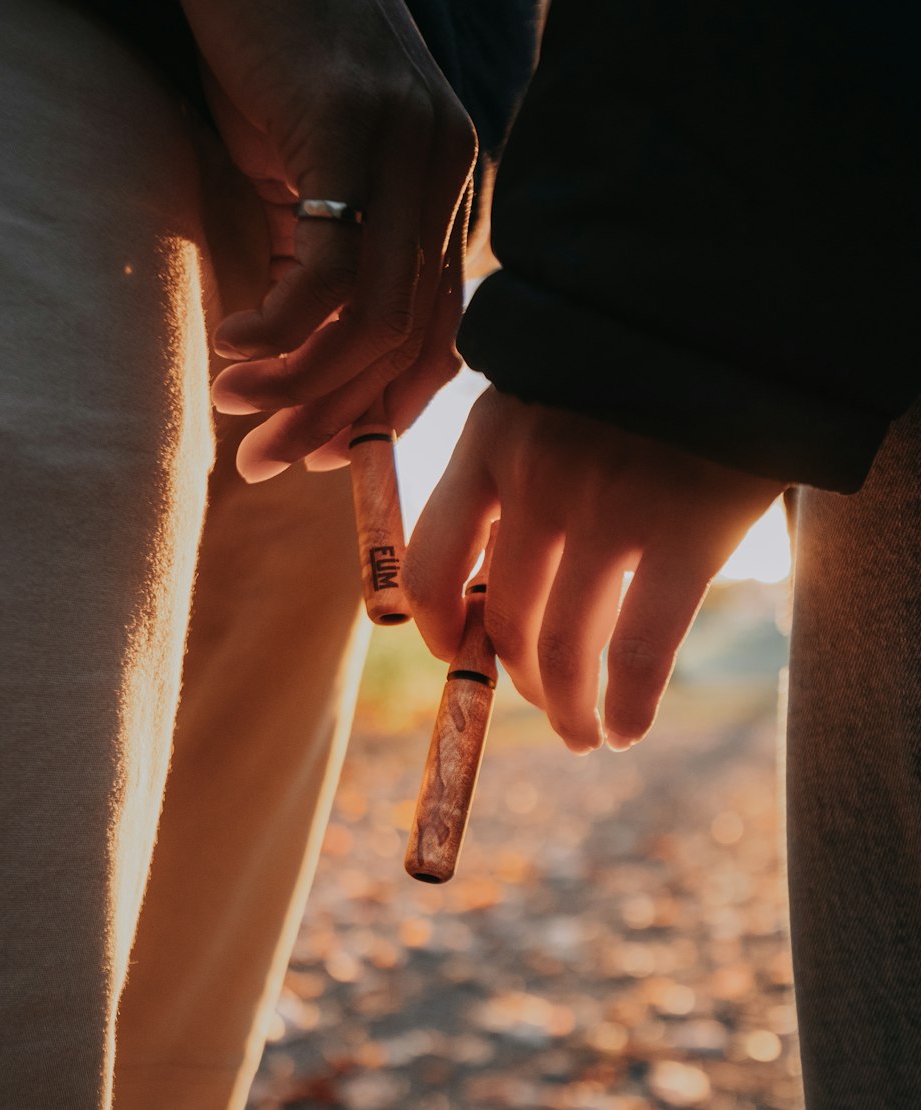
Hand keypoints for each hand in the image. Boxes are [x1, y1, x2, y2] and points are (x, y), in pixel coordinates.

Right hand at [180, 0, 476, 479]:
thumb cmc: (276, 67)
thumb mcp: (312, 181)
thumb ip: (325, 265)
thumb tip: (302, 367)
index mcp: (449, 194)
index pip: (439, 336)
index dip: (383, 410)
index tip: (323, 454)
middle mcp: (447, 174)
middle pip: (408, 342)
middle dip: (334, 418)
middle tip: (266, 460)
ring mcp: (408, 149)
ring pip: (373, 319)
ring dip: (300, 383)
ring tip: (237, 400)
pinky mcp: (350, 128)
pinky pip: (326, 271)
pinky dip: (277, 328)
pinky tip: (233, 340)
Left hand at [403, 387, 785, 752]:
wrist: (742, 313)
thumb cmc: (639, 364)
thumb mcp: (549, 394)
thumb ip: (514, 472)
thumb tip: (492, 583)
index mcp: (489, 441)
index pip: (430, 563)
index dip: (440, 630)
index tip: (461, 657)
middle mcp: (536, 478)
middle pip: (506, 619)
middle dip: (521, 682)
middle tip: (547, 706)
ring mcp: (609, 507)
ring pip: (566, 648)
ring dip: (570, 708)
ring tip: (584, 734)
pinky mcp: (686, 531)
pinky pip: (642, 650)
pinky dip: (630, 704)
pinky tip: (628, 728)